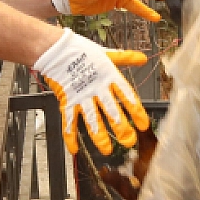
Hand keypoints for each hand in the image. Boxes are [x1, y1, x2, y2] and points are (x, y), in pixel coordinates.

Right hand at [33, 28, 149, 154]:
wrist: (55, 50)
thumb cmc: (81, 51)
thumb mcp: (107, 54)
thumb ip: (126, 58)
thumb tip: (143, 58)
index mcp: (108, 77)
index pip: (126, 95)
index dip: (136, 110)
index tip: (144, 125)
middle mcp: (96, 89)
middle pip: (111, 111)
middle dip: (121, 127)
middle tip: (129, 141)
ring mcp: (81, 97)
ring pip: (91, 119)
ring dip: (99, 136)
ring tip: (106, 149)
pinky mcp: (67, 102)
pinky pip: (68, 122)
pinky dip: (70, 136)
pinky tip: (74, 149)